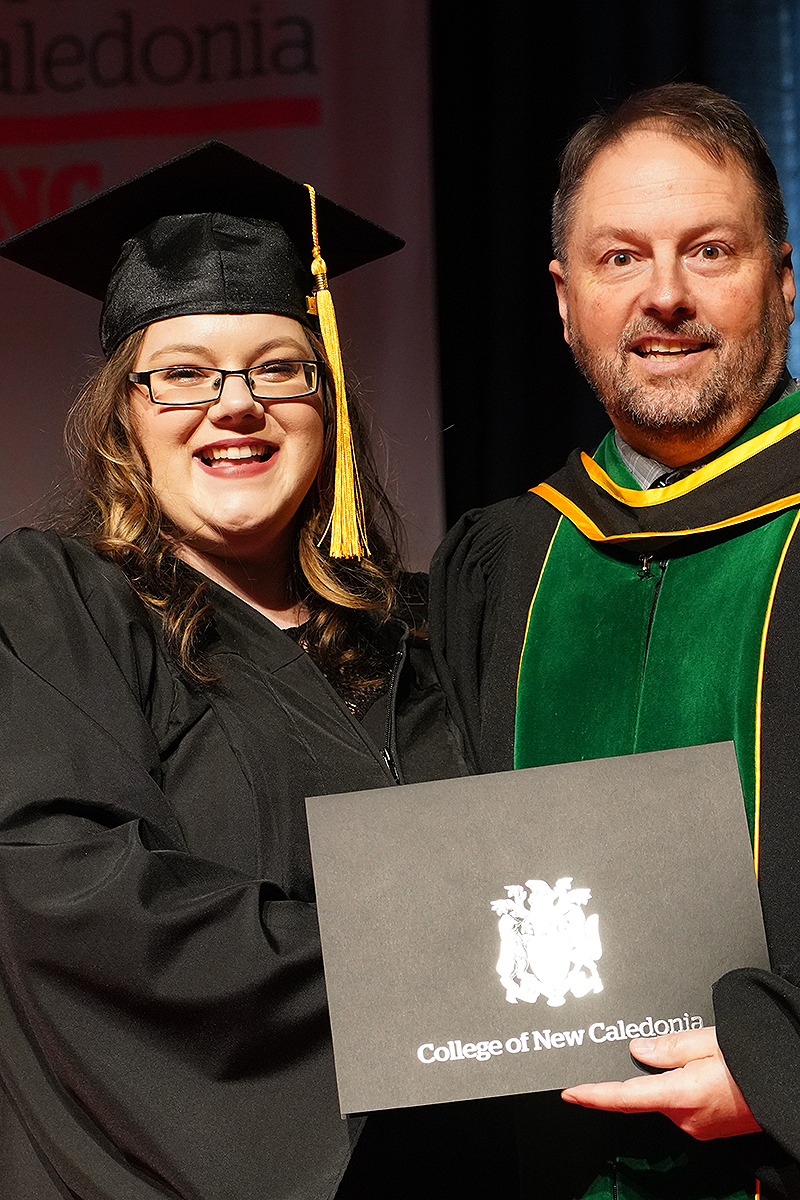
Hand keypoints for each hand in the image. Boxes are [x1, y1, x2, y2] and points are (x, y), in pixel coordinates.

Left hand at [561, 1026, 760, 1139]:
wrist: (787, 1085)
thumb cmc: (754, 1062)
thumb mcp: (709, 1040)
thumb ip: (668, 1046)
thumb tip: (638, 1051)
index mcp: (681, 1095)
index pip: (625, 1097)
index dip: (594, 1095)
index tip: (571, 1092)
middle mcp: (686, 1118)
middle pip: (646, 1094)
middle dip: (648, 1072)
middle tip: (680, 1050)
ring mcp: (698, 1127)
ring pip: (665, 1098)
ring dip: (670, 1078)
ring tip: (703, 1058)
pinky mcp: (707, 1129)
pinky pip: (683, 1105)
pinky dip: (683, 1088)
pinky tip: (705, 1072)